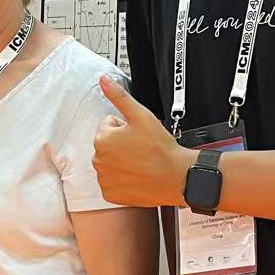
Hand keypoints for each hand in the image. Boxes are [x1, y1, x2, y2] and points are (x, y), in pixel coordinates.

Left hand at [94, 77, 192, 207]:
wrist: (176, 177)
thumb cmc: (161, 149)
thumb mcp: (141, 115)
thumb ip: (119, 96)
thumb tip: (104, 80)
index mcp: (102, 139)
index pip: (108, 125)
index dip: (125, 128)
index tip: (138, 136)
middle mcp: (98, 160)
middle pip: (108, 145)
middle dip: (122, 144)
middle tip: (141, 149)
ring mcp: (104, 179)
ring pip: (110, 163)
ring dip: (122, 161)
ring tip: (141, 162)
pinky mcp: (111, 194)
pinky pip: (112, 182)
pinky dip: (123, 179)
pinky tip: (137, 175)